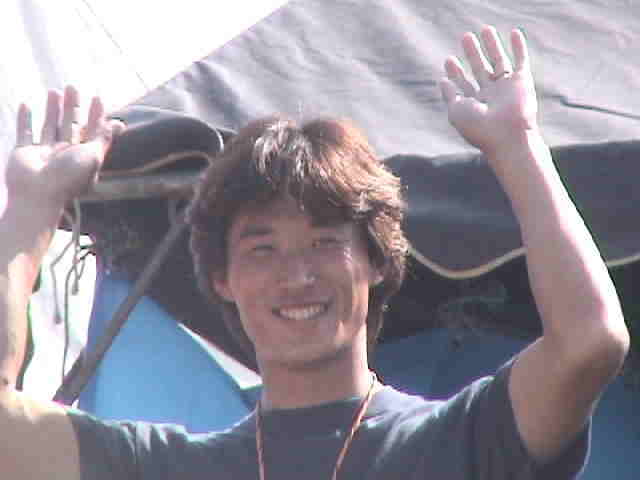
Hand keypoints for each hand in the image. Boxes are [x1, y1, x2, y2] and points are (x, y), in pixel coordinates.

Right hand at [6, 86, 123, 207]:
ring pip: (50, 126)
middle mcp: (65, 155)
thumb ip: (103, 139)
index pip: (92, 133)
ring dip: (52, 110)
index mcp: (83, 158)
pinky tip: (26, 104)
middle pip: (71, 126)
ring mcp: (44, 154)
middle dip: (73, 107)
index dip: (96, 116)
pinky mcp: (24, 153)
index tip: (97, 98)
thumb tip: (117, 124)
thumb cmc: (69, 177)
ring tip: (55, 90)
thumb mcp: (93, 156)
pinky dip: (25, 119)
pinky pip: (24, 132)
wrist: (38, 194)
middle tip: (73, 87)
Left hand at [440, 26, 537, 156]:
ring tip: (485, 29)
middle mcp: (490, 95)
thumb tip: (442, 80)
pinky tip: (514, 33)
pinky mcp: (522, 82)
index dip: (456, 72)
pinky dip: (518, 47)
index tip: (449, 59)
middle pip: (480, 69)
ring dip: (492, 45)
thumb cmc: (479, 128)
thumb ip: (450, 94)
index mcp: (474, 104)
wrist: (507, 135)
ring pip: (499, 61)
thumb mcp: (456, 110)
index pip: (464, 84)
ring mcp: (507, 88)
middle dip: (473, 53)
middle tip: (465, 37)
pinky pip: (521, 60)